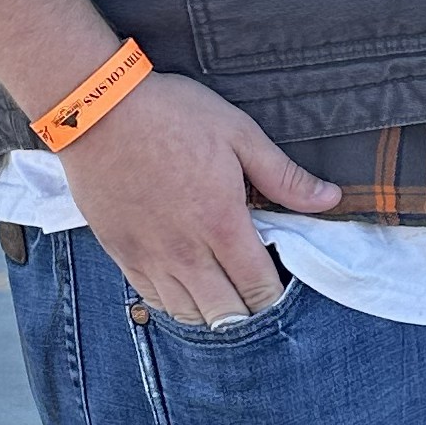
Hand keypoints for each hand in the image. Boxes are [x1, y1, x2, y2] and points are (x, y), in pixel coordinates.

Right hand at [62, 74, 338, 326]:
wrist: (97, 109)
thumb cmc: (171, 114)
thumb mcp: (237, 133)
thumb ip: (283, 175)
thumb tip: (328, 199)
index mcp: (221, 224)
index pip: (259, 288)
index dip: (277, 298)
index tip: (284, 286)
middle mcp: (186, 252)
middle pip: (226, 315)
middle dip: (249, 313)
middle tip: (258, 295)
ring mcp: (150, 257)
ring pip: (189, 315)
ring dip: (214, 314)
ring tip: (227, 297)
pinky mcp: (122, 253)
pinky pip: (153, 300)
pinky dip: (176, 304)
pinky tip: (188, 290)